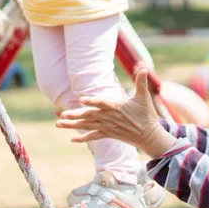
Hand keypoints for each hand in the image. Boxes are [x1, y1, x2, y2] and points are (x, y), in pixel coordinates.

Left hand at [56, 69, 177, 158]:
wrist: (149, 136)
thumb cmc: (146, 115)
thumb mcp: (144, 97)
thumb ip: (141, 82)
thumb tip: (143, 68)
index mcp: (116, 107)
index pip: (102, 102)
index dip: (92, 101)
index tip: (81, 99)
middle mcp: (109, 117)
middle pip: (89, 115)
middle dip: (75, 115)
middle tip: (61, 115)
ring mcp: (108, 127)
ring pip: (87, 126)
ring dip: (73, 125)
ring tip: (58, 124)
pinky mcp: (109, 134)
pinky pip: (94, 136)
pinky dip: (83, 138)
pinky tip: (72, 139)